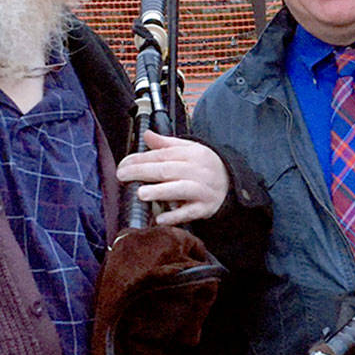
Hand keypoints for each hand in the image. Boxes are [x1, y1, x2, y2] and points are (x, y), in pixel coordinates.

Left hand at [115, 132, 229, 224]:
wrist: (231, 182)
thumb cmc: (204, 166)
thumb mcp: (189, 150)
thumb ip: (166, 144)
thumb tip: (146, 135)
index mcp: (190, 154)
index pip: (162, 155)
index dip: (140, 159)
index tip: (122, 165)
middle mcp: (196, 171)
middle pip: (167, 170)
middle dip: (142, 172)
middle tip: (122, 176)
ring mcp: (202, 190)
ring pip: (179, 189)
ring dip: (159, 192)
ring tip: (141, 194)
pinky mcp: (205, 207)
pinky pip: (189, 212)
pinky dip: (175, 216)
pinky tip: (160, 219)